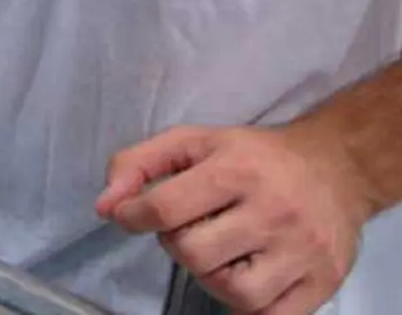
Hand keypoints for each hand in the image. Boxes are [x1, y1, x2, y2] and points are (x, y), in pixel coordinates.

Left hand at [98, 124, 374, 314]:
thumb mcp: (193, 142)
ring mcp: (303, 251)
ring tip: (220, 253)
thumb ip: (137, 164)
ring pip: (233, 290)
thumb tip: (105, 207)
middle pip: (194, 253)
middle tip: (191, 229)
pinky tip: (246, 276)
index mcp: (237, 171)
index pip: (164, 209)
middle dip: (178, 245)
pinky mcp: (324, 282)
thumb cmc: (254, 157)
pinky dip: (249, 304)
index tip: (132, 216)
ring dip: (211, 277)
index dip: (133, 217)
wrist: (337, 167)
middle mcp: (273, 211)